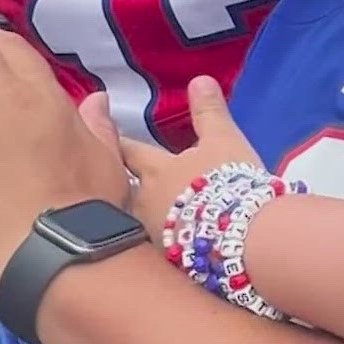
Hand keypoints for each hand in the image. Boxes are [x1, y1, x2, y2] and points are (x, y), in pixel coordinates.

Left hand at [117, 76, 263, 240]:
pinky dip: (153, 245)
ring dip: (135, 217)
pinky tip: (158, 250)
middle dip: (118, 186)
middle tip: (108, 181)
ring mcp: (152, 236)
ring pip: (136, 222)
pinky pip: (153, 250)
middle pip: (125, 191)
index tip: (102, 134)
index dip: (118, 142)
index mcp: (156, 170)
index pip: (130, 151)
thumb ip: (209, 112)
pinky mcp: (166, 264)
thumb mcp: (223, 140)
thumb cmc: (227, 180)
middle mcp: (145, 204)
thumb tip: (199, 79)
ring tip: (135, 218)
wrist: (241, 234)